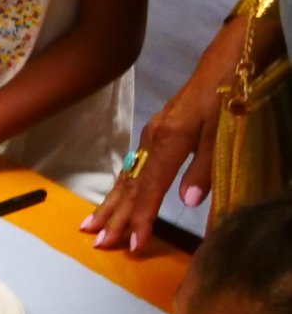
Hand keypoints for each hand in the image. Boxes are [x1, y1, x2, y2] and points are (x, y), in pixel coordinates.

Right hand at [83, 75, 221, 254]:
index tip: (132, 244)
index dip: (140, 218)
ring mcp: (148, 138)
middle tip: (98, 243)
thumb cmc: (224, 101)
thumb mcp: (222, 134)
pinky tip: (112, 199)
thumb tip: (187, 202)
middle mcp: (151, 142)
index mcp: (168, 143)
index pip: (149, 189)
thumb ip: (203, 169)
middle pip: (130, 186)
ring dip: (109, 204)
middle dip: (115, 217)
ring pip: (125, 177)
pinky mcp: (152, 135)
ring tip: (90, 226)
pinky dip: (118, 188)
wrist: (219, 69)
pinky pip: (129, 167)